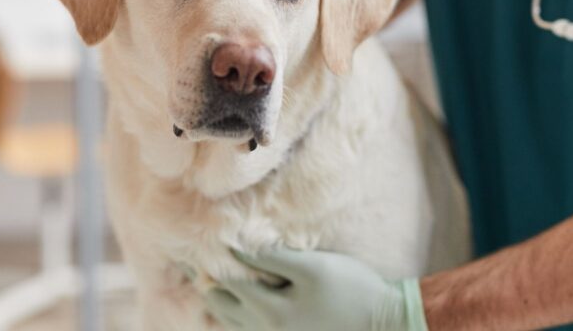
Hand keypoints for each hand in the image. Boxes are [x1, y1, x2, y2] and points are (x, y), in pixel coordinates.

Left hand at [204, 248, 427, 330]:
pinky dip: (238, 316)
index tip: (190, 249)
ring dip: (219, 302)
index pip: (225, 283)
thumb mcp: (311, 268)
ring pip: (232, 322)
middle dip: (208, 284)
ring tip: (209, 280)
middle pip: (221, 307)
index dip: (207, 263)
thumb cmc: (350, 288)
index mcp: (269, 311)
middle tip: (194, 263)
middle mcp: (266, 330)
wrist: (382, 320)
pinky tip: (240, 302)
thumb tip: (236, 250)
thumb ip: (271, 259)